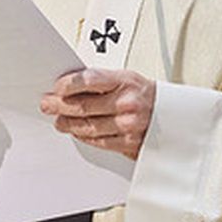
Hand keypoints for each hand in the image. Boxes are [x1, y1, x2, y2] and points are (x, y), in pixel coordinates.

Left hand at [40, 68, 154, 159]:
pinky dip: (84, 136)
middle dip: (60, 106)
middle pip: (84, 106)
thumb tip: (69, 85)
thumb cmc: (145, 94)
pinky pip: (99, 141)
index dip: (69, 84)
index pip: (90, 80)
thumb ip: (100, 81)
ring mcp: (128, 125)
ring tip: (59, 120)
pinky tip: (76, 131)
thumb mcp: (126, 78)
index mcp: (125, 81)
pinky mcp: (129, 143)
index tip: (57, 87)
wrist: (174, 115)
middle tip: (47, 104)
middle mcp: (127, 103)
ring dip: (68, 124)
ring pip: (87, 126)